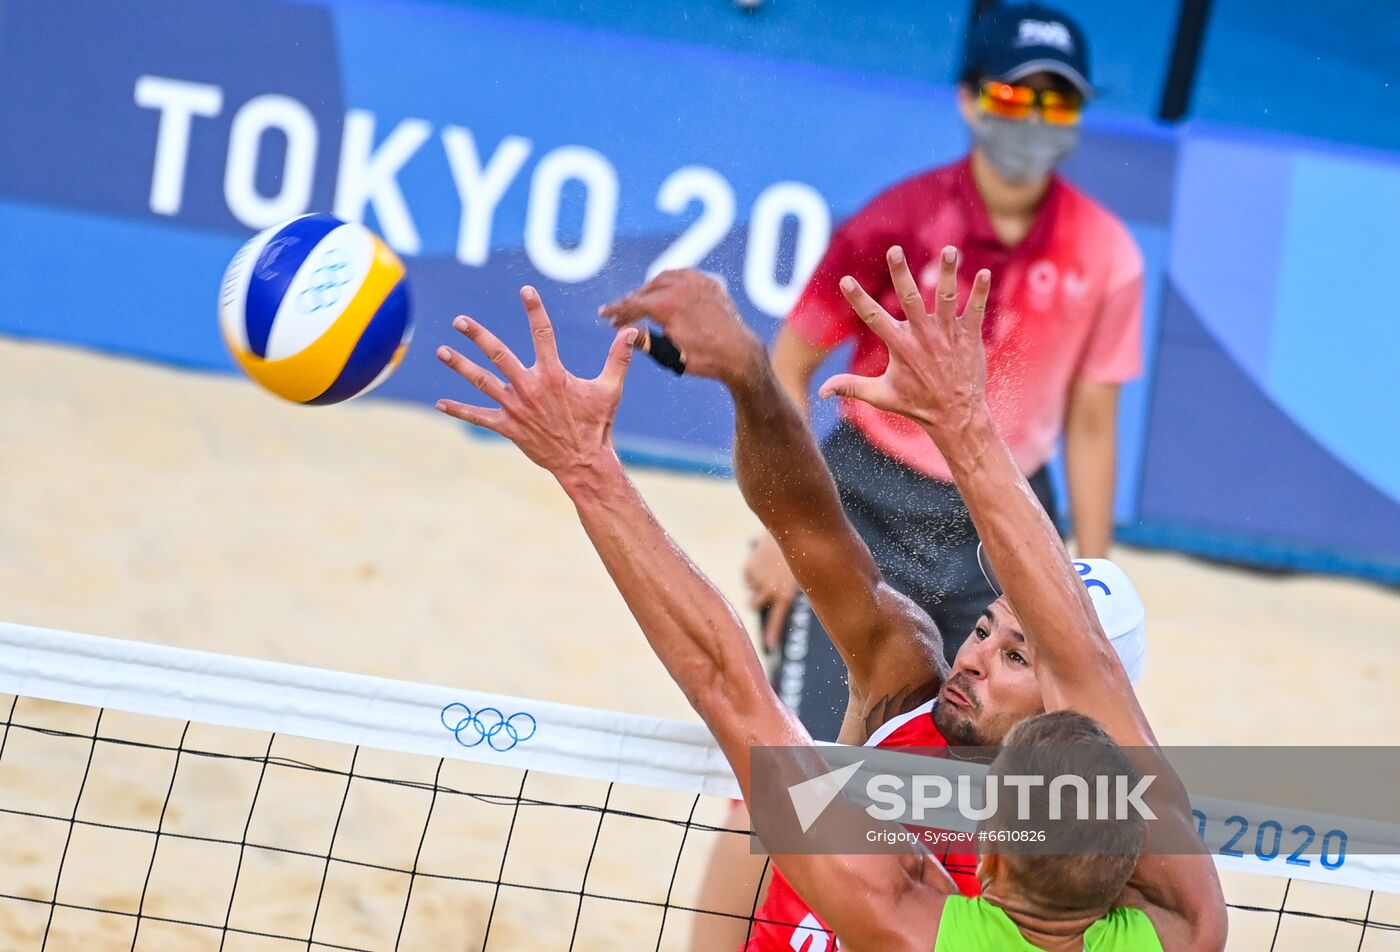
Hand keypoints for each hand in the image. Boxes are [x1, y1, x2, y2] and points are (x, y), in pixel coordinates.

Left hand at [435, 286, 638, 481]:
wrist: (582, 462)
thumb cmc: (597, 424)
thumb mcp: (610, 389)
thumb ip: (619, 358)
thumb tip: (632, 331)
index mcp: (554, 374)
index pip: (543, 334)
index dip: (534, 311)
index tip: (525, 291)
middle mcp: (530, 387)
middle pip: (498, 354)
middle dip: (477, 335)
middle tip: (459, 321)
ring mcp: (515, 407)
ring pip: (481, 381)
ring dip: (460, 365)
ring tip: (441, 351)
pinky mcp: (507, 427)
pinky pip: (479, 416)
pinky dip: (459, 410)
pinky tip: (440, 403)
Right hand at [599, 270, 763, 387]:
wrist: (739, 355)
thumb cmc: (705, 359)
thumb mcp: (671, 354)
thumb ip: (645, 341)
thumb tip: (624, 333)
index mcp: (667, 304)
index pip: (632, 304)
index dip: (616, 310)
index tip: (603, 314)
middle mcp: (681, 287)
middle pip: (646, 290)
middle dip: (632, 301)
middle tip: (623, 314)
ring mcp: (698, 283)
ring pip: (665, 278)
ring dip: (650, 288)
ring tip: (641, 301)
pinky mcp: (710, 285)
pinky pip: (685, 275)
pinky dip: (671, 281)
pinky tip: (667, 290)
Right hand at [744, 532, 798, 649]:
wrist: (791, 528)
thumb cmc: (800, 551)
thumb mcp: (799, 574)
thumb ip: (788, 589)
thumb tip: (780, 602)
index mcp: (785, 594)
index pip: (777, 619)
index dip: (772, 633)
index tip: (769, 647)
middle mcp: (769, 590)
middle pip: (753, 606)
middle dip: (755, 601)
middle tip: (760, 593)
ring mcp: (757, 579)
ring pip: (749, 589)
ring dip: (755, 582)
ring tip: (767, 566)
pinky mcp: (748, 568)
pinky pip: (747, 575)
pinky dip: (753, 568)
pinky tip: (763, 557)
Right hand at [819, 246, 991, 440]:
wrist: (956, 417)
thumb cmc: (917, 404)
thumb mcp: (881, 396)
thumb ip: (851, 386)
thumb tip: (821, 391)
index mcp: (900, 347)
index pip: (873, 318)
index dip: (858, 299)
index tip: (845, 280)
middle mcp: (923, 337)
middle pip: (910, 299)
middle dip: (901, 274)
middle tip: (894, 250)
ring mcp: (948, 335)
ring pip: (947, 298)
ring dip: (948, 274)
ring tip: (948, 250)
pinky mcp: (970, 337)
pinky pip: (976, 311)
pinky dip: (981, 293)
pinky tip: (985, 273)